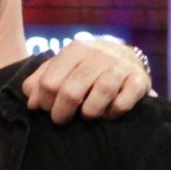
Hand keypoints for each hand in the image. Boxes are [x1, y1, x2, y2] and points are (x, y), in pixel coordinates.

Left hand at [20, 35, 151, 122]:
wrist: (127, 57)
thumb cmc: (87, 67)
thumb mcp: (63, 67)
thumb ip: (42, 81)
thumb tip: (32, 104)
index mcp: (75, 50)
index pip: (49, 82)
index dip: (45, 102)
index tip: (48, 110)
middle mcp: (98, 54)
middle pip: (72, 91)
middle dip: (62, 113)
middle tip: (62, 119)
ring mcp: (120, 66)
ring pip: (101, 93)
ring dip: (90, 112)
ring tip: (86, 116)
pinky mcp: (139, 80)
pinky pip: (123, 102)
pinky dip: (113, 112)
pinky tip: (109, 114)